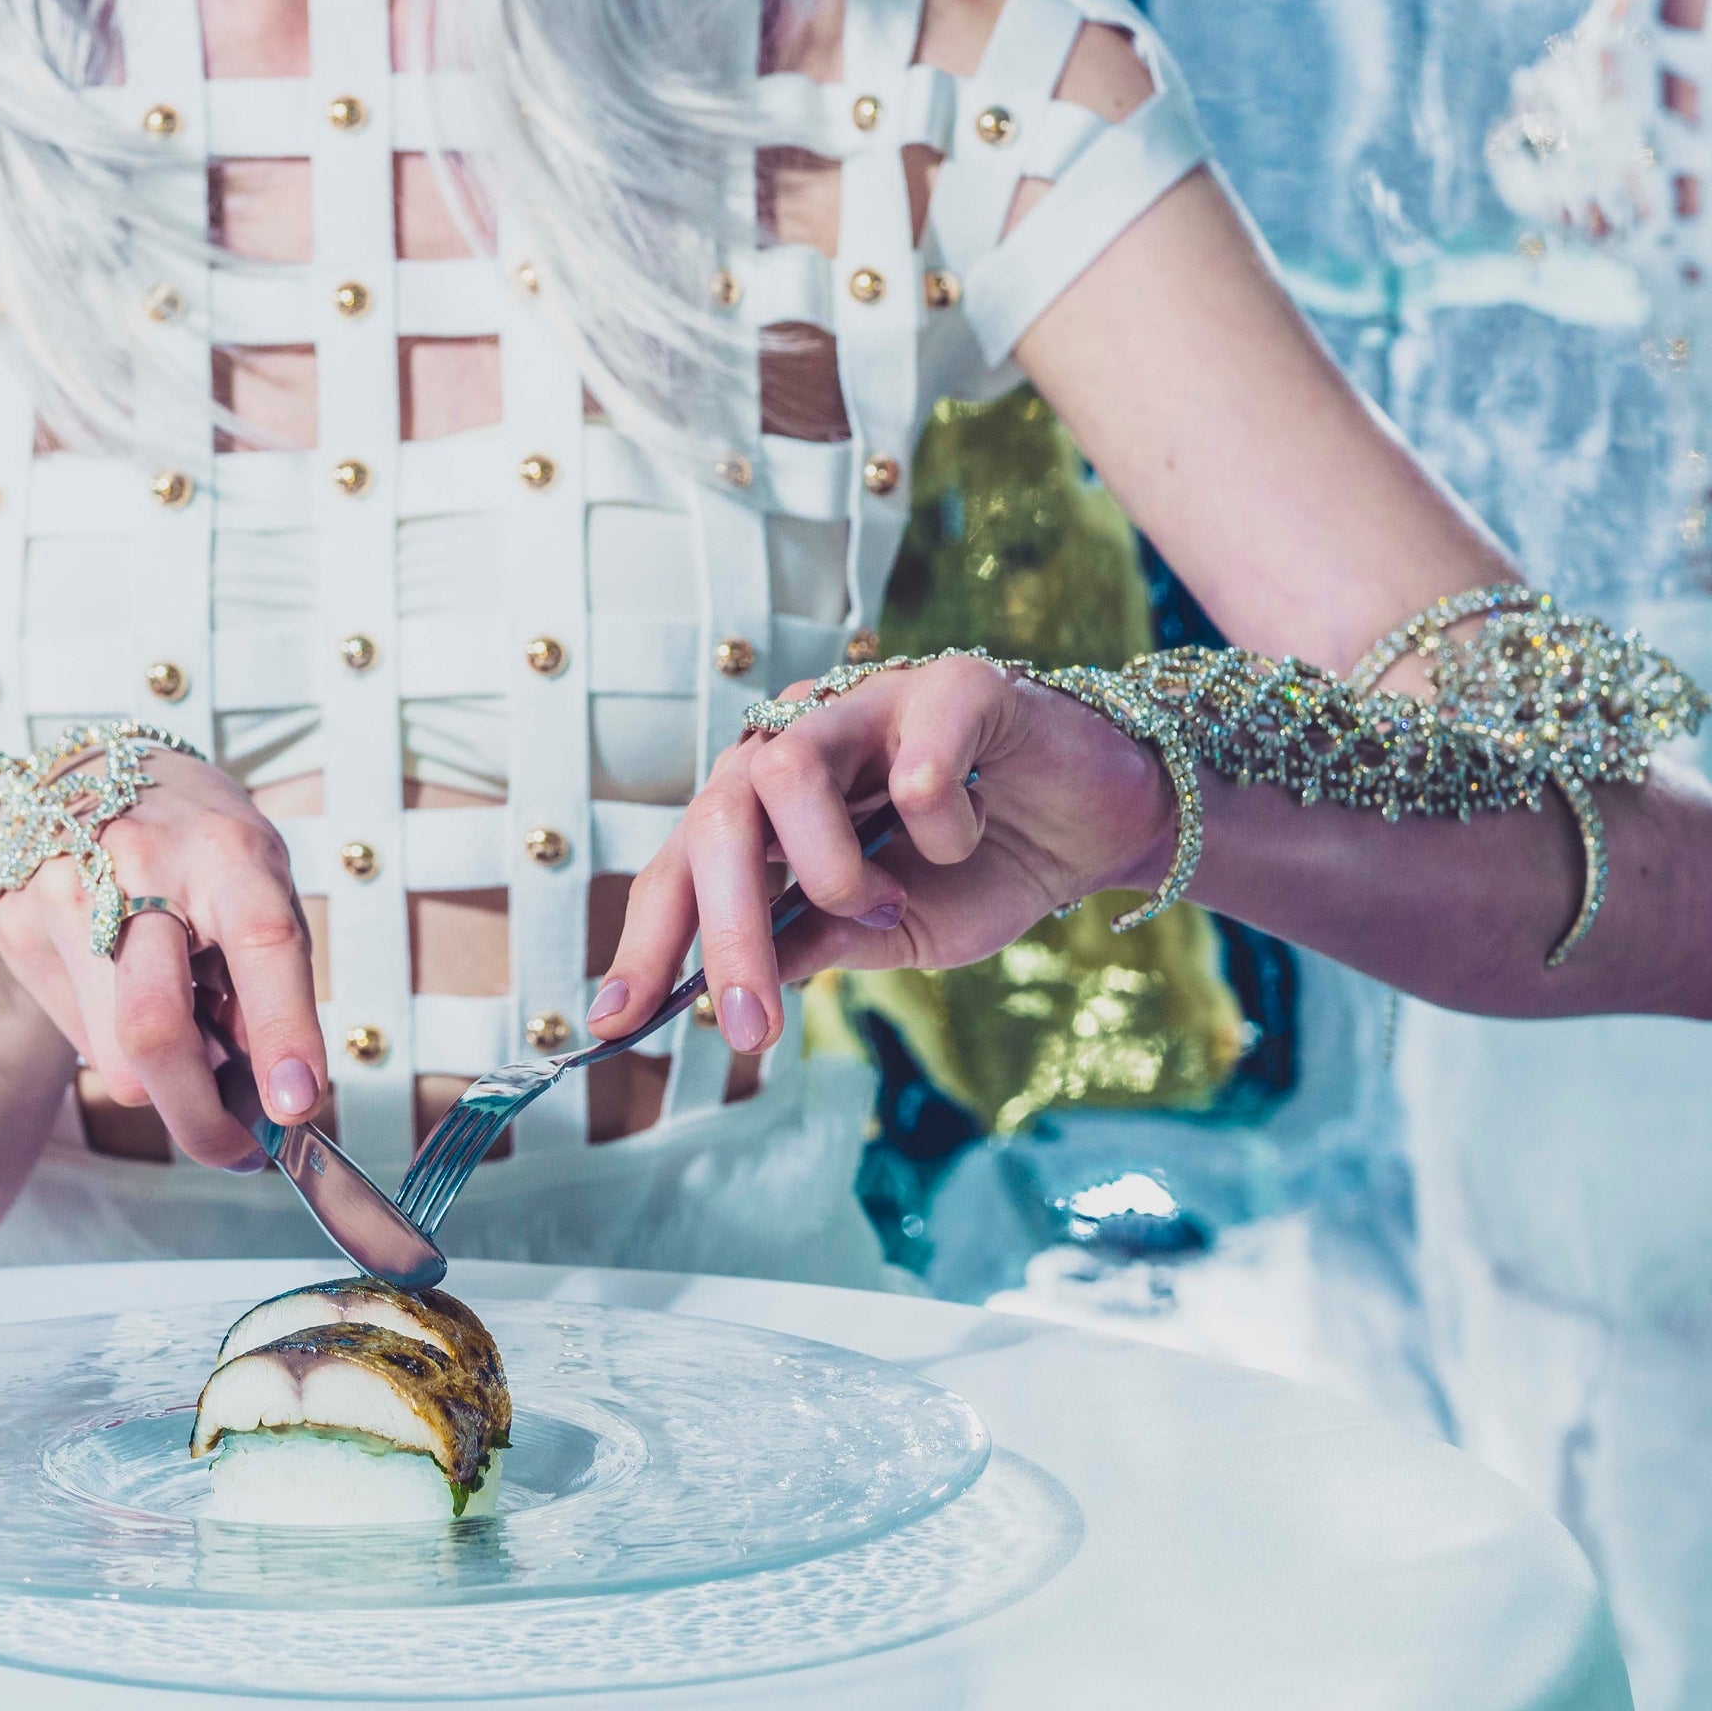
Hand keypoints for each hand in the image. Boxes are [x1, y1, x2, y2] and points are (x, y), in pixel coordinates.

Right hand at [0, 749, 324, 1169]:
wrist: (95, 772)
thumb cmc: (201, 845)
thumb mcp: (261, 887)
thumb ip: (264, 986)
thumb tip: (264, 1101)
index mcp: (223, 850)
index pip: (259, 943)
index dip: (283, 1032)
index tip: (296, 1108)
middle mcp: (135, 865)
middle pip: (156, 1029)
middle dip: (201, 1117)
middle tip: (240, 1149)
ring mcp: (61, 897)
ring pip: (115, 1059)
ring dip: (165, 1081)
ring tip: (188, 1030)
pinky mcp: (16, 931)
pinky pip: (82, 1041)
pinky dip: (120, 1047)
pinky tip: (132, 996)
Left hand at [591, 657, 1178, 1055]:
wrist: (1100, 826)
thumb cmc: (982, 870)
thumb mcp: (887, 936)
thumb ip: (806, 945)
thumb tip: (718, 990)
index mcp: (769, 809)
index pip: (682, 868)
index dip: (644, 943)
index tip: (612, 1024)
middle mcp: (798, 745)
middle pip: (715, 821)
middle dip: (723, 934)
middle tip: (749, 1025)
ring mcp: (866, 706)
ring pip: (784, 773)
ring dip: (828, 872)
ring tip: (885, 906)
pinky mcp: (948, 685)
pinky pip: (912, 764)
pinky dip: (937, 827)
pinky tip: (968, 828)